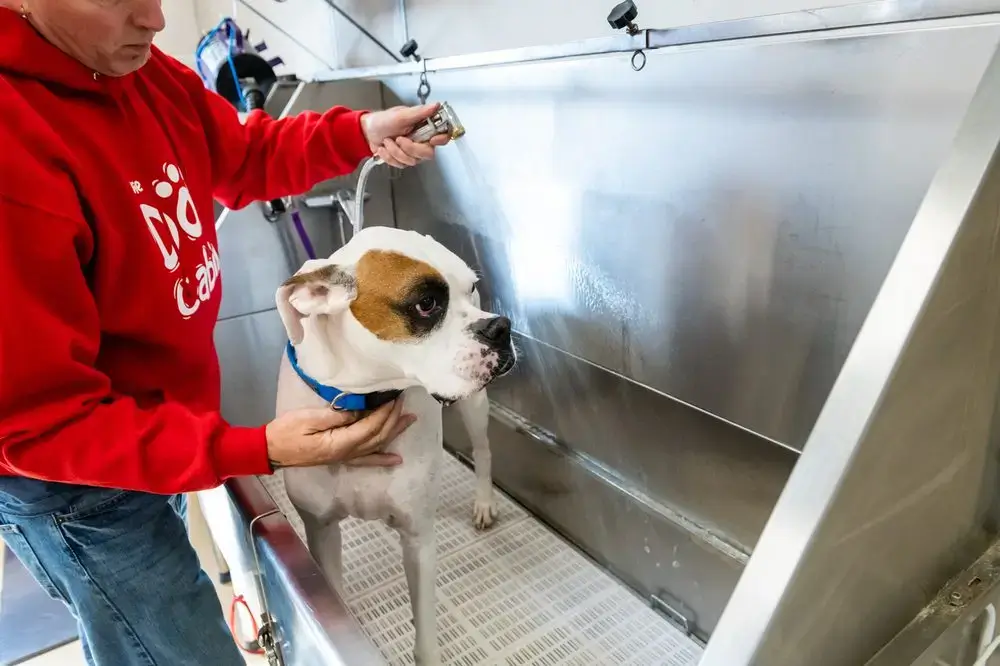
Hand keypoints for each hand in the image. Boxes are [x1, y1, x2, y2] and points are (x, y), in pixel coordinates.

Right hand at [265, 399, 414, 468]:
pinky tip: (396, 459)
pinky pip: (367, 459)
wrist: (272, 450)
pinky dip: (382, 458)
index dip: (385, 412)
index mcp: (341, 443)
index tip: (393, 396)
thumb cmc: (287, 431)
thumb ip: (337, 416)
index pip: (371, 426)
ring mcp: (346, 457)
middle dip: (393, 418)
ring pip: (377, 445)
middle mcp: (348, 453)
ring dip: (394, 432)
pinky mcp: (341, 457)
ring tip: (410, 420)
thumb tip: (360, 410)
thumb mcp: (310, 418)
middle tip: (404, 401)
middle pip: (378, 436)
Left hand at [360, 103, 450, 167]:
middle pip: (428, 153)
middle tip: (399, 139)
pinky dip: (389, 157)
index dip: (441, 139)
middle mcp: (422, 140)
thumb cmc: (383, 121)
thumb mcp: (401, 115)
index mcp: (424, 127)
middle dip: (410, 148)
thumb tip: (435, 105)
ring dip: (396, 151)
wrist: (367, 132)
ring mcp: (413, 151)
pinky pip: (402, 165)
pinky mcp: (404, 160)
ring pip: (413, 161)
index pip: (443, 135)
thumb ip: (420, 112)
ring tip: (388, 141)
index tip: (432, 139)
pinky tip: (385, 148)